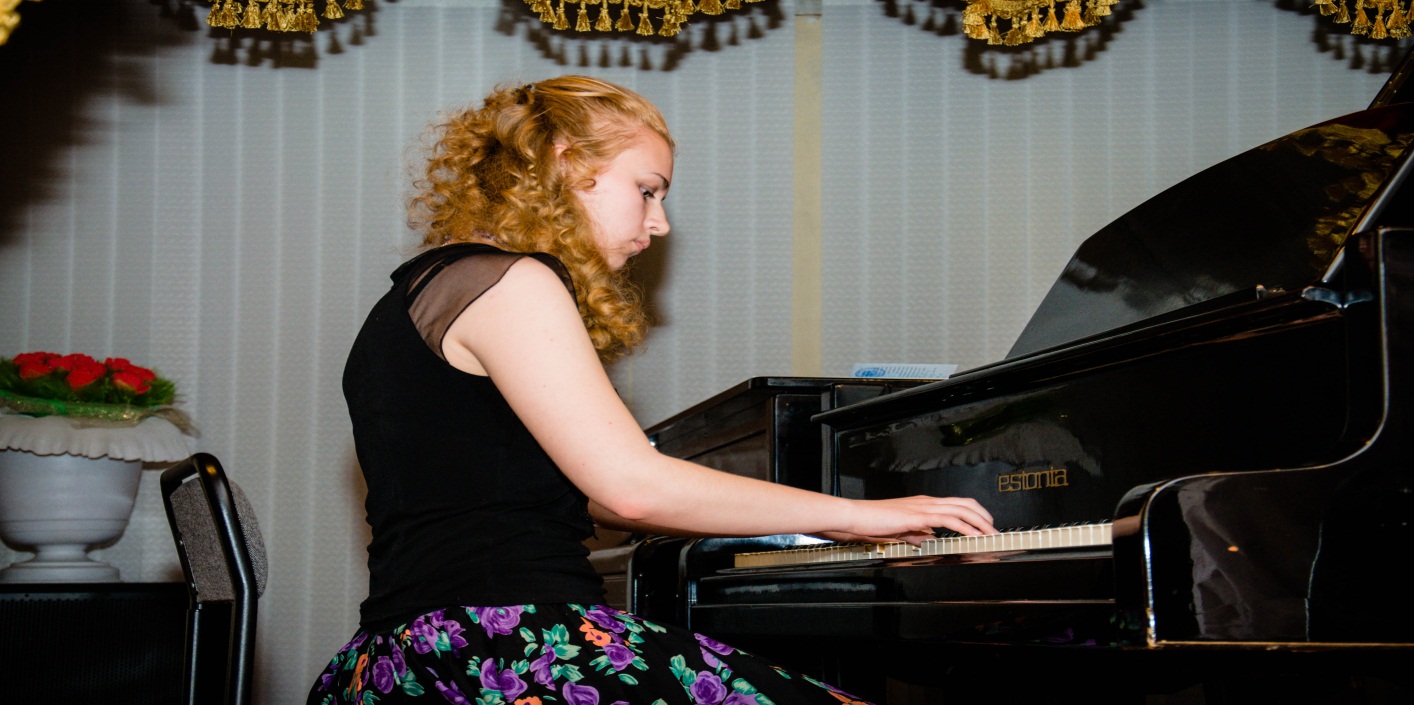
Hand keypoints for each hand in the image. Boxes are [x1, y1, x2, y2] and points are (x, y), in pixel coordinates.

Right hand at [838, 495, 996, 546]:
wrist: (857, 516)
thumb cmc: (873, 522)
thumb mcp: (901, 530)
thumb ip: (917, 533)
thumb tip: (929, 538)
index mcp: (923, 504)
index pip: (956, 504)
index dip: (974, 513)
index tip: (985, 525)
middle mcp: (927, 502)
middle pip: (965, 503)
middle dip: (984, 516)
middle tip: (995, 530)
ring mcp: (923, 507)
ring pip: (962, 509)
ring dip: (980, 522)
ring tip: (992, 534)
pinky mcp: (918, 516)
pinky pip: (948, 519)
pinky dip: (965, 527)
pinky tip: (974, 536)